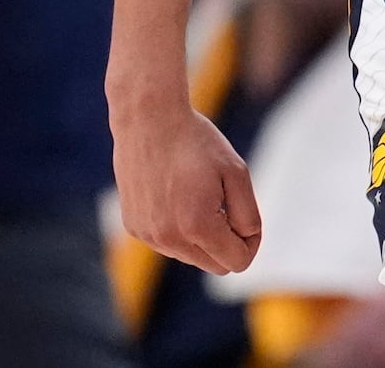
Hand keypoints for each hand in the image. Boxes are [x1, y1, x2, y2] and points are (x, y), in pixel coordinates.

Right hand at [112, 101, 261, 274]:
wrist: (148, 118)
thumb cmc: (196, 142)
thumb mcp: (236, 173)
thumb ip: (248, 216)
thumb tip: (246, 243)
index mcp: (197, 227)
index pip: (237, 263)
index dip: (250, 242)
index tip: (246, 215)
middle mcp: (168, 239)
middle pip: (214, 266)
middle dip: (227, 243)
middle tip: (226, 204)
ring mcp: (147, 235)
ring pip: (190, 256)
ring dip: (202, 236)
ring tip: (197, 195)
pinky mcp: (133, 227)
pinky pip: (168, 243)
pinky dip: (178, 228)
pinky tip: (175, 195)